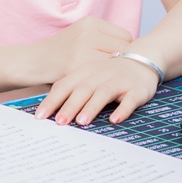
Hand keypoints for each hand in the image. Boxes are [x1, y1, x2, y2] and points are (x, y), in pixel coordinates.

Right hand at [18, 16, 131, 86]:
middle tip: (120, 74)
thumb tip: (130, 52)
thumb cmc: (58, 53)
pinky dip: (104, 83)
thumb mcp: (79, 36)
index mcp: (90, 22)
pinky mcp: (76, 66)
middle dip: (123, 63)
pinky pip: (101, 76)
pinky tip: (100, 87)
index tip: (120, 62)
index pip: (125, 36)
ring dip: (115, 74)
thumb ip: (101, 39)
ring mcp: (82, 48)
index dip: (126, 51)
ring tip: (112, 81)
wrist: (31, 62)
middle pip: (124, 49)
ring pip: (115, 64)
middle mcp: (88, 32)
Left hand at [33, 55, 158, 123]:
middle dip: (70, 106)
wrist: (142, 59)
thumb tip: (49, 110)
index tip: (40, 117)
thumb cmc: (109, 72)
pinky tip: (114, 120)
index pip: (64, 86)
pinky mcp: (136, 89)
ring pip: (103, 93)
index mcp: (85, 71)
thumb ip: (71, 89)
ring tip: (82, 122)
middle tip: (59, 122)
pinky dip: (122, 109)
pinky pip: (129, 99)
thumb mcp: (88, 76)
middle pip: (82, 89)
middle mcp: (100, 74)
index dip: (52, 101)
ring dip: (92, 107)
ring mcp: (119, 81)